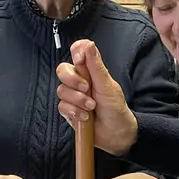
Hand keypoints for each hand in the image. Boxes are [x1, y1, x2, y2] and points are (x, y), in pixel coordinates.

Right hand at [57, 40, 137, 155]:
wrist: (116, 133)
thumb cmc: (115, 108)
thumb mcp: (107, 85)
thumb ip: (96, 66)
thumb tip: (89, 45)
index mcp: (90, 70)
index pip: (77, 52)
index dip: (76, 53)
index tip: (80, 60)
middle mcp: (79, 81)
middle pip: (62, 70)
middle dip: (73, 80)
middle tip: (87, 88)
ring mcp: (73, 96)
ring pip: (62, 90)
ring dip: (78, 100)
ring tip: (91, 107)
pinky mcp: (69, 110)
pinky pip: (62, 106)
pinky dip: (74, 111)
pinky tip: (85, 117)